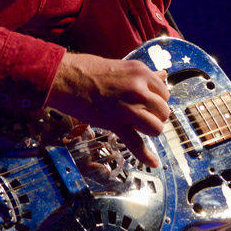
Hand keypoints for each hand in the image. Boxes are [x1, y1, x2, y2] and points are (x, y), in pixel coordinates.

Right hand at [46, 52, 169, 166]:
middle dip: (155, 115)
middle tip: (142, 114)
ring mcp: (128, 108)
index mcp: (141, 72)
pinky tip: (153, 163)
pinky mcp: (115, 123)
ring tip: (139, 127)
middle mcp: (139, 89)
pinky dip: (145, 156)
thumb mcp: (124, 67)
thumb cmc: (91, 69)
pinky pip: (136, 143)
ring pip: (156, 128)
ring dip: (150, 130)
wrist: (66, 78)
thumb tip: (164, 74)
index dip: (157, 100)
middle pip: (163, 111)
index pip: (164, 92)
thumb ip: (145, 75)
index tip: (148, 102)